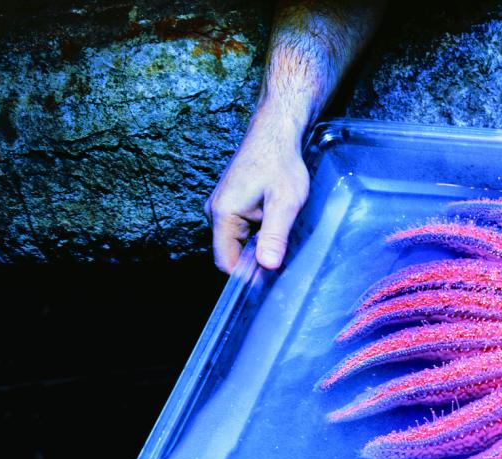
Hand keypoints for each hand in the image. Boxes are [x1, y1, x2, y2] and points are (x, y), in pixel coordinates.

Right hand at [204, 105, 309, 272]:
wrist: (275, 134)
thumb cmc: (280, 163)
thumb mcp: (284, 204)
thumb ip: (275, 236)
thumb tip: (268, 266)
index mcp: (223, 214)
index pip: (226, 261)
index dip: (247, 275)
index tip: (270, 281)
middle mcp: (216, 212)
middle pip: (232, 253)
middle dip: (255, 262)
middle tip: (284, 261)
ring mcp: (222, 208)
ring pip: (239, 242)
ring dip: (259, 247)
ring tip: (283, 239)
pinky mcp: (232, 204)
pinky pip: (243, 230)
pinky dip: (259, 235)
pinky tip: (277, 228)